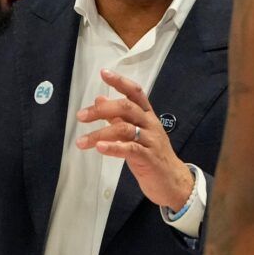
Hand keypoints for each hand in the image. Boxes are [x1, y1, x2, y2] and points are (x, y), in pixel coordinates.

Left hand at [75, 70, 194, 212]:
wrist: (172, 181)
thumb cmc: (151, 156)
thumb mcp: (135, 134)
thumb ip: (118, 117)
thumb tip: (99, 99)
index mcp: (147, 116)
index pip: (135, 92)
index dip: (120, 82)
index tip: (103, 73)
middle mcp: (150, 124)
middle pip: (126, 107)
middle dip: (102, 110)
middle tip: (81, 116)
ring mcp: (151, 140)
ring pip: (124, 129)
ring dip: (100, 133)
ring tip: (81, 142)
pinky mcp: (149, 158)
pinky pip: (130, 149)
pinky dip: (113, 147)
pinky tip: (99, 148)